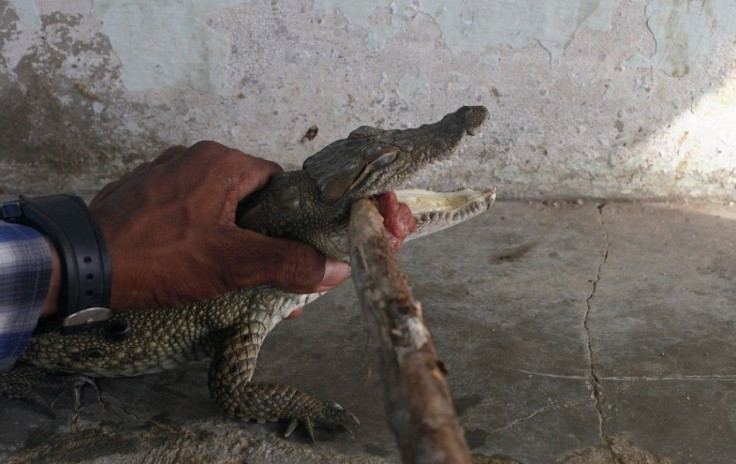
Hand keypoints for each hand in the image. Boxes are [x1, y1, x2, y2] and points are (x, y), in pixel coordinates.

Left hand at [73, 141, 349, 311]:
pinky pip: (186, 212)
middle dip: (262, 238)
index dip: (291, 221)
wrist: (79, 265)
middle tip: (267, 277)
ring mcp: (163, 174)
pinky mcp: (141, 195)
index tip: (295, 254)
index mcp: (222, 161)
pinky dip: (199, 236)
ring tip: (234, 279)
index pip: (277, 184)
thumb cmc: (161, 257)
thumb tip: (337, 269)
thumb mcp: (233, 263)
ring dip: (232, 239)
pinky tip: (196, 266)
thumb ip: (289, 263)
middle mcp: (193, 157)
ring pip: (217, 207)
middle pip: (248, 198)